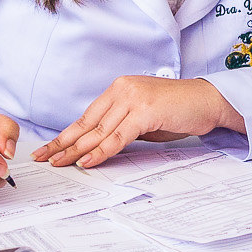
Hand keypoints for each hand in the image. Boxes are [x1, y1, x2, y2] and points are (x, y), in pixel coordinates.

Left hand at [32, 77, 244, 169]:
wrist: (209, 101)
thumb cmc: (180, 111)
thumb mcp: (144, 118)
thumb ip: (122, 126)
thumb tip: (100, 146)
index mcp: (119, 88)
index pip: (87, 116)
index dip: (66, 135)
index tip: (49, 148)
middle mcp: (122, 90)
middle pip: (87, 123)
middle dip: (63, 143)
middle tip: (43, 158)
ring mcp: (133, 99)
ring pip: (98, 131)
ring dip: (76, 150)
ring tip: (58, 164)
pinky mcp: (145, 111)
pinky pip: (117, 137)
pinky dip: (101, 151)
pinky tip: (86, 161)